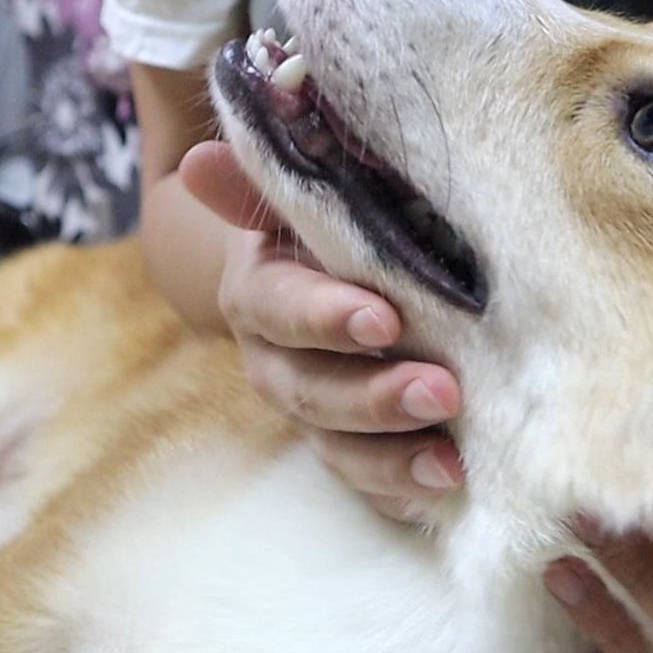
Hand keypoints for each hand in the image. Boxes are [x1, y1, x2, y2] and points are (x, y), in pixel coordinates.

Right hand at [180, 141, 464, 517]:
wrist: (335, 271)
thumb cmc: (333, 222)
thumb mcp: (306, 195)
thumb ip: (264, 181)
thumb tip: (201, 159)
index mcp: (260, 292)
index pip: (279, 307)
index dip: (324, 317)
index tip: (384, 318)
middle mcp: (275, 361)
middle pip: (310, 391)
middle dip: (374, 397)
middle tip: (442, 390)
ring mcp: (311, 413)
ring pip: (337, 448)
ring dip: (392, 457)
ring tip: (451, 461)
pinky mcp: (349, 451)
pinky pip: (367, 487)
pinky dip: (402, 493)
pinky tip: (444, 490)